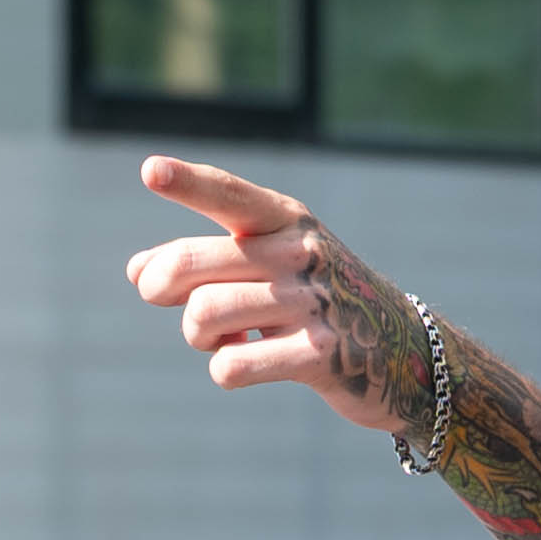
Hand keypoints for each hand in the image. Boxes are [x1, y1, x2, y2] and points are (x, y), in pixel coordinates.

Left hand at [120, 160, 436, 434]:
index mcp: (286, 218)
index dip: (187, 183)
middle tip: (163, 299)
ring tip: (224, 336)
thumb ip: (203, 260)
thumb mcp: (266, 263)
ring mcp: (313, 302)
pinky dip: (226, 369)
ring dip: (198, 336)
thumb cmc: (314, 298)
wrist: (402, 352)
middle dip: (160, 288)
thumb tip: (138, 272)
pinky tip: (252, 360)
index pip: (229, 195)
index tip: (150, 170)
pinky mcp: (319, 355)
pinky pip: (231, 366)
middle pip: (189, 266)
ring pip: (202, 317)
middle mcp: (301, 251)